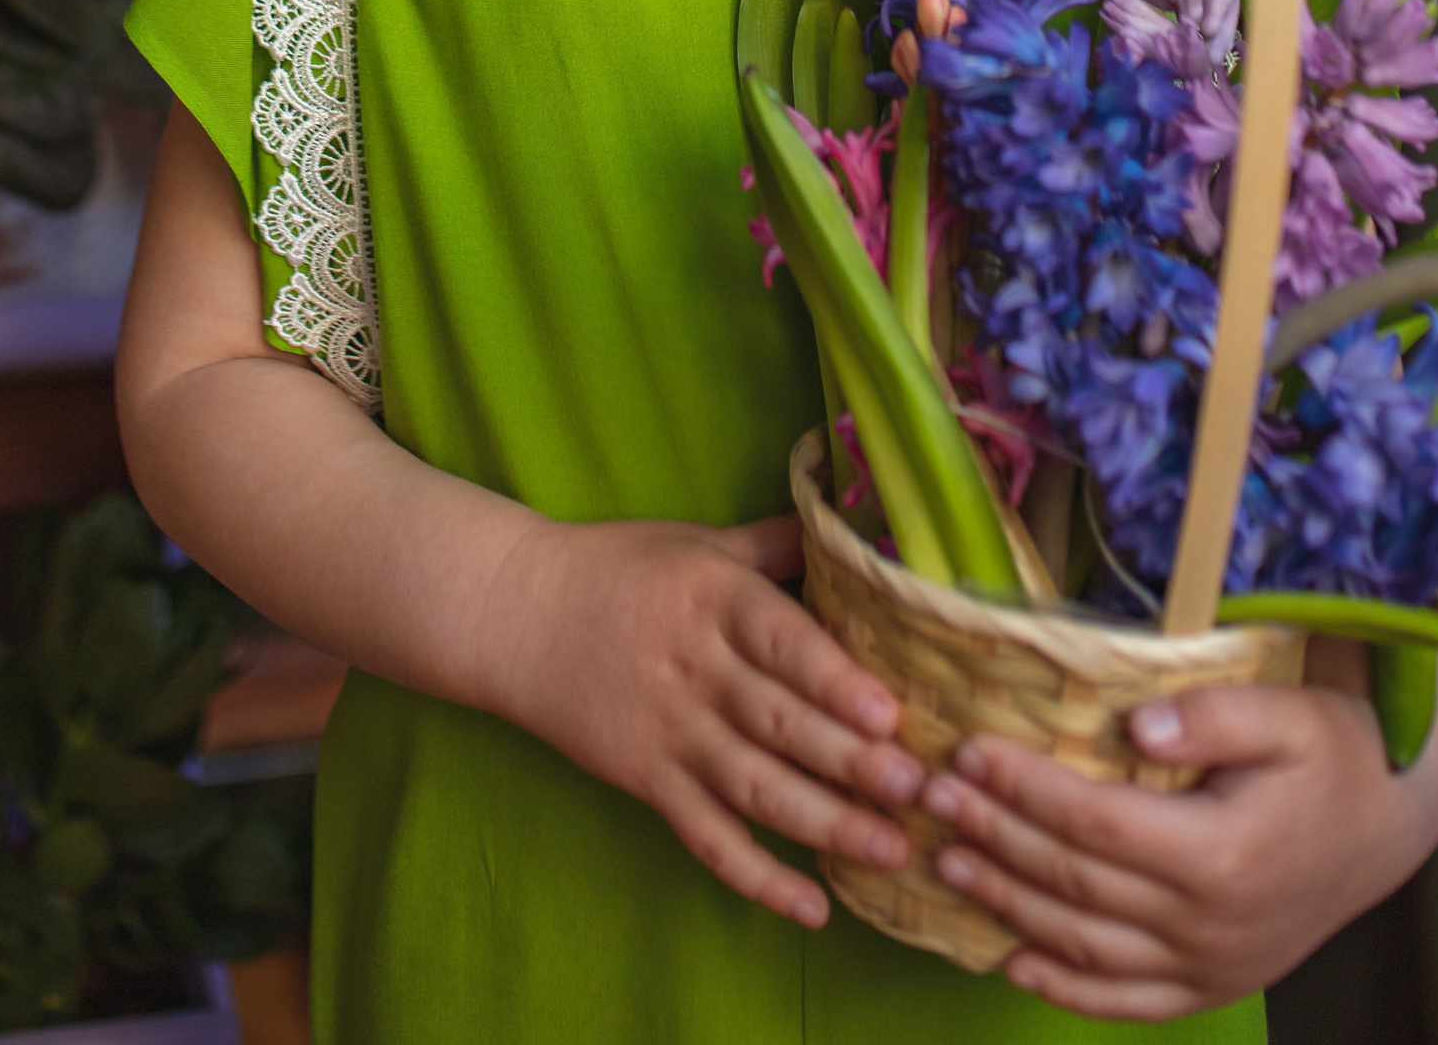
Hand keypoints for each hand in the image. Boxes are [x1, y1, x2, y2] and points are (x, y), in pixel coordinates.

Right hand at [482, 514, 927, 928]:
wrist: (518, 613)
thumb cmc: (618, 569)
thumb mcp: (696, 542)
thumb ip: (772, 545)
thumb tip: (849, 530)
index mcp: (714, 600)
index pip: (781, 642)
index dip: (835, 680)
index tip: (890, 711)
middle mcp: (696, 669)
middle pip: (780, 723)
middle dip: (852, 761)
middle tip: (919, 791)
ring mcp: (670, 732)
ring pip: (754, 788)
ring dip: (824, 823)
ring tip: (889, 847)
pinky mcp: (648, 781)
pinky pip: (707, 837)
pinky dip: (757, 877)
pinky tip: (811, 906)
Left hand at [916, 638, 1437, 1019]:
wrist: (1388, 829)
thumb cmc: (1332, 756)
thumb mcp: (1289, 715)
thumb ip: (1216, 716)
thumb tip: (1139, 727)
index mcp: (1222, 853)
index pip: (1094, 824)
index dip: (1024, 788)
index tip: (967, 749)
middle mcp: (1210, 924)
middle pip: (1076, 883)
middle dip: (994, 834)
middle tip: (927, 795)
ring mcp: (1211, 966)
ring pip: (1086, 946)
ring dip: (1007, 906)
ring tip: (946, 859)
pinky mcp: (1213, 986)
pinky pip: (1126, 1002)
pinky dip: (1065, 988)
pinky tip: (1012, 960)